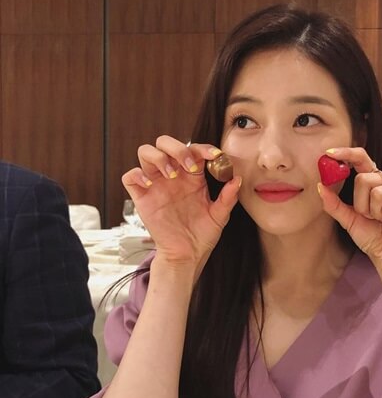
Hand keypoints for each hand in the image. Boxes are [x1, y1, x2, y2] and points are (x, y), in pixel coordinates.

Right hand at [122, 136, 241, 266]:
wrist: (187, 255)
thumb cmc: (203, 235)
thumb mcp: (219, 216)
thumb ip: (228, 197)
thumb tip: (236, 179)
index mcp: (192, 176)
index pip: (193, 149)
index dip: (203, 147)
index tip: (214, 156)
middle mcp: (172, 176)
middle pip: (165, 143)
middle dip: (177, 148)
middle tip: (188, 166)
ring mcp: (156, 185)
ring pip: (145, 152)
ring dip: (158, 157)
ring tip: (171, 174)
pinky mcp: (141, 198)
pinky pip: (129, 177)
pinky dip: (136, 175)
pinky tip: (149, 185)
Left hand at [318, 147, 381, 273]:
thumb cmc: (375, 238)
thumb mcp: (349, 220)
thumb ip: (335, 204)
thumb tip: (320, 186)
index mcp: (376, 181)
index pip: (361, 159)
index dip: (346, 154)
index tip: (329, 154)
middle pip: (363, 179)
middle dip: (362, 205)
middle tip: (372, 217)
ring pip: (377, 190)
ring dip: (376, 212)